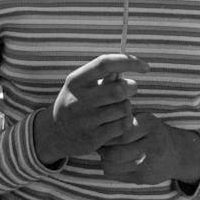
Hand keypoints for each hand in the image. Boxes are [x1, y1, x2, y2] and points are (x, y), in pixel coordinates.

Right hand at [33, 54, 149, 165]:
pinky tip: (120, 120)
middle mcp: (78, 99)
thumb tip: (127, 64)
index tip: (145, 66)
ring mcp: (85, 120)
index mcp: (75, 81)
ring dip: (128, 106)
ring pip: (123, 108)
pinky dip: (127, 121)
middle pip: (118, 89)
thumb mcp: (81, 85)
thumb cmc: (75, 102)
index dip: (128, 61)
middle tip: (131, 88)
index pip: (105, 63)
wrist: (55, 134)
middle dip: (131, 87)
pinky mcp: (93, 138)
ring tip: (121, 106)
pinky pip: (122, 125)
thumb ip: (102, 76)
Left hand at [98, 111, 199, 185]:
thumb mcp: (144, 119)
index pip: (119, 132)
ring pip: (113, 166)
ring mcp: (149, 164)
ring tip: (105, 152)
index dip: (107, 133)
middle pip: (114, 152)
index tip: (102, 130)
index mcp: (150, 125)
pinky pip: (117, 175)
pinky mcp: (144, 178)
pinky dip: (110, 168)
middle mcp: (152, 146)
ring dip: (104, 160)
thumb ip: (124, 116)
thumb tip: (98, 119)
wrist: (178, 154)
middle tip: (100, 143)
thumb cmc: (152, 132)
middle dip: (102, 149)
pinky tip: (115, 162)